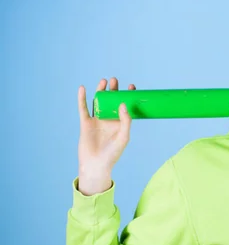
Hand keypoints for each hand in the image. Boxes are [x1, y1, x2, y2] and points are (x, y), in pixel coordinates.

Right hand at [77, 77, 134, 194]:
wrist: (97, 164)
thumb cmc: (113, 153)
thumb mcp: (124, 136)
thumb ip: (125, 120)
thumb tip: (122, 103)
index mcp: (120, 123)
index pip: (125, 106)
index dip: (128, 96)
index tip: (131, 86)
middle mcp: (109, 120)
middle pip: (111, 101)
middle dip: (113, 90)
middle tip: (115, 80)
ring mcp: (97, 121)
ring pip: (98, 102)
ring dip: (100, 91)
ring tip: (104, 81)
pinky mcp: (85, 123)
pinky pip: (83, 108)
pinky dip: (82, 98)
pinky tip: (82, 88)